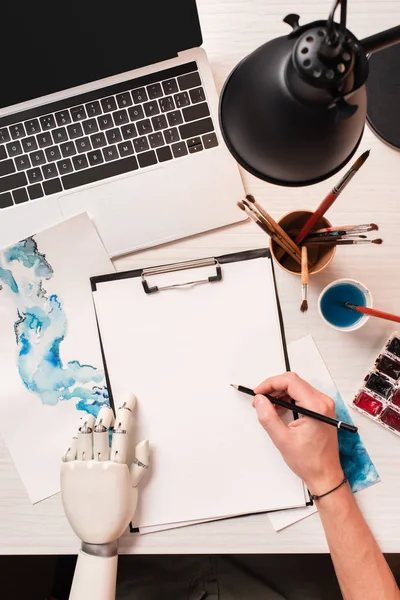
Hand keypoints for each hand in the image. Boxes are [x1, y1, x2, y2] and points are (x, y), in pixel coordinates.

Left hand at [60, 393, 148, 545]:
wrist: (96, 533)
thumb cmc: (119, 511)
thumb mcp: (135, 488)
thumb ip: (141, 464)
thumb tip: (145, 441)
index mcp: (118, 468)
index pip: (123, 432)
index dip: (126, 412)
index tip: (129, 398)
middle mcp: (98, 466)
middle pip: (102, 431)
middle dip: (106, 415)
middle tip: (108, 409)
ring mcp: (81, 469)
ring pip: (84, 437)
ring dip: (89, 423)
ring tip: (92, 416)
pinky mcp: (66, 475)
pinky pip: (69, 450)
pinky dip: (74, 440)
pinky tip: (78, 434)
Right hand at [253, 373, 342, 494]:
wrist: (325, 475)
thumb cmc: (310, 461)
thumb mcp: (282, 439)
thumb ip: (268, 417)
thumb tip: (259, 400)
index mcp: (316, 407)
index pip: (290, 381)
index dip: (270, 383)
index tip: (258, 392)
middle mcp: (323, 402)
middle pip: (294, 382)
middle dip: (274, 388)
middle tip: (260, 399)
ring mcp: (324, 406)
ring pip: (297, 388)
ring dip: (280, 393)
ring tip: (268, 406)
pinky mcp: (322, 410)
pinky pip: (302, 396)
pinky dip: (288, 399)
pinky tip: (279, 409)